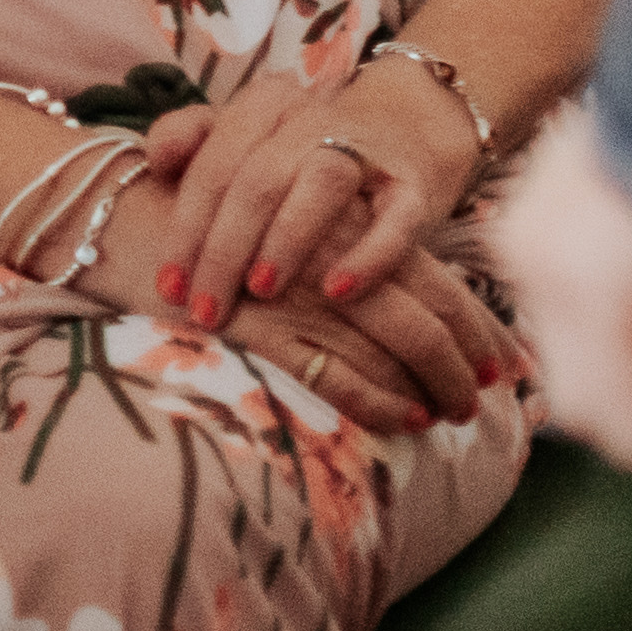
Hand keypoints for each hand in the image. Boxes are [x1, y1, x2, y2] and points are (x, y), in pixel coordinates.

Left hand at [138, 48, 489, 326]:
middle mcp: (312, 121)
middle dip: (224, 247)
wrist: (408, 125)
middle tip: (205, 308)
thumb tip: (154, 158)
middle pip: (258, 178)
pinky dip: (368, 254)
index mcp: (264, 109)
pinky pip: (395, 217)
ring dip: (286, 238)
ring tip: (260, 289)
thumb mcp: (248, 138)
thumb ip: (193, 139)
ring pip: (320, 183)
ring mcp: (366, 150)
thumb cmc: (303, 149)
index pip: (214, 163)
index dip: (186, 226)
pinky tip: (337, 290)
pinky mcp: (414, 185)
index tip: (168, 286)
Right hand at [205, 236, 522, 438]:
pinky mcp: (264, 331)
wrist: (123, 215)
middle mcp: (335, 256)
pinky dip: (382, 403)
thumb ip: (338, 237)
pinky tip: (408, 420)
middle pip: (429, 315)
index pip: (434, 276)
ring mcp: (302, 295)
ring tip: (457, 412)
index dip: (476, 319)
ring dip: (437, 387)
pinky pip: (340, 378)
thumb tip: (392, 282)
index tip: (508, 354)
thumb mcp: (281, 210)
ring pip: (397, 349)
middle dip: (469, 359)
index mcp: (345, 221)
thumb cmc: (209, 216)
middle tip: (491, 392)